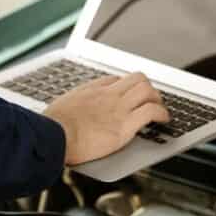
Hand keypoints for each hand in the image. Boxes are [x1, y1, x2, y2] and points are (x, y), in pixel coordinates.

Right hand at [44, 72, 168, 165]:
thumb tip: (67, 114)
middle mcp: (108, 96)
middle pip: (137, 79)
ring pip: (148, 90)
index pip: (116, 80)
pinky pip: (151, 111)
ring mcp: (118, 109)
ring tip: (161, 108)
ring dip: (158, 99)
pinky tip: (164, 120)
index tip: (129, 94)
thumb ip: (70, 107)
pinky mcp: (125, 125)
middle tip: (151, 98)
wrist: (52, 136)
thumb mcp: (59, 108)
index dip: (126, 86)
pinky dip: (162, 114)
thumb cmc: (51, 128)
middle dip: (148, 87)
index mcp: (91, 91)